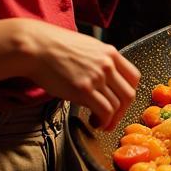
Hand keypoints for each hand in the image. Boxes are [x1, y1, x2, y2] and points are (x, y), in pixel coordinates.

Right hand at [18, 20, 139, 130]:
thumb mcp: (87, 47)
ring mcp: (97, 77)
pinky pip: (104, 111)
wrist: (36, 47)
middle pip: (129, 94)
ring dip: (111, 120)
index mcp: (110, 53)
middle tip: (114, 119)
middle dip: (123, 111)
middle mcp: (108, 65)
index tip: (122, 102)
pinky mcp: (84, 90)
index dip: (129, 93)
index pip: (134, 77)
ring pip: (117, 105)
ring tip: (100, 123)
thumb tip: (104, 79)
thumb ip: (100, 61)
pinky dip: (103, 121)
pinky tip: (95, 122)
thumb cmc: (55, 47)